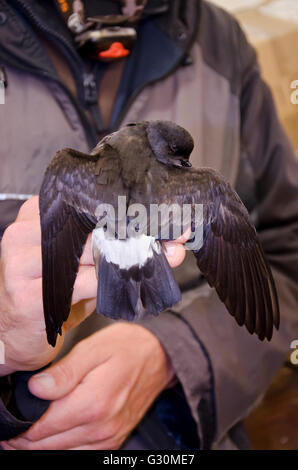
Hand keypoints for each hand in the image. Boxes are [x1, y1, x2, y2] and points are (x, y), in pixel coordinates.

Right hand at [0, 196, 186, 375]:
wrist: (11, 334)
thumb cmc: (52, 295)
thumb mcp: (84, 266)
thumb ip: (118, 250)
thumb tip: (174, 246)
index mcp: (39, 214)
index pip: (91, 204)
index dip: (132, 212)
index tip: (165, 220)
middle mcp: (27, 231)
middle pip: (94, 227)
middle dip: (138, 237)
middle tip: (170, 244)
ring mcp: (23, 259)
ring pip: (91, 252)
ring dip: (129, 261)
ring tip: (153, 263)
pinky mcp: (27, 291)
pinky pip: (83, 282)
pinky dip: (109, 285)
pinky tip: (124, 289)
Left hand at [2, 323, 174, 449]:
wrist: (160, 356)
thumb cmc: (127, 347)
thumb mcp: (94, 349)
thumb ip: (64, 372)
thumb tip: (35, 389)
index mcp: (93, 404)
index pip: (41, 427)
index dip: (19, 426)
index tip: (9, 419)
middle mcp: (101, 428)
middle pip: (47, 446)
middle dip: (25, 438)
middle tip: (12, 427)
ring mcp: (109, 437)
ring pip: (61, 454)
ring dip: (41, 446)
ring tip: (28, 432)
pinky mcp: (114, 439)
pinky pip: (80, 454)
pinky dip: (62, 448)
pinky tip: (54, 436)